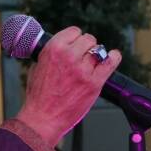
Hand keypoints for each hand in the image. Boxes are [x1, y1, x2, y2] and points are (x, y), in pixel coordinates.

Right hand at [13, 26, 121, 147]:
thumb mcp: (37, 67)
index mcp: (53, 50)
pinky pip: (111, 62)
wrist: (43, 118)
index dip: (75, 38)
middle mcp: (69, 56)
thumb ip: (51, 54)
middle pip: (88, 39)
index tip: (75, 43)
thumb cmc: (38, 97)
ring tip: (92, 62)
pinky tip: (112, 57)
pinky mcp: (94, 83)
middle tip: (83, 56)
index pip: (73, 31)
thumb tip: (62, 47)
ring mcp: (83, 70)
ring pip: (99, 50)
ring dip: (96, 55)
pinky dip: (114, 57)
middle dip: (86, 46)